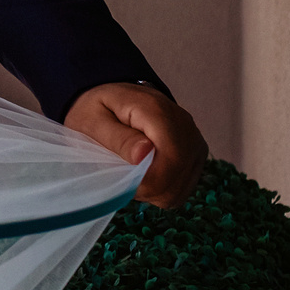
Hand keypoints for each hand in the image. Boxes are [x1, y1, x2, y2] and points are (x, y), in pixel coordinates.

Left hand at [66, 82, 204, 207]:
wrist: (115, 98)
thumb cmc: (99, 109)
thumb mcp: (93, 120)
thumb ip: (118, 138)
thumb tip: (144, 155)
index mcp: (158, 111)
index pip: (171, 158)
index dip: (150, 181)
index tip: (124, 181)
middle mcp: (185, 125)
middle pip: (178, 176)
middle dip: (148, 188)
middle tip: (122, 177)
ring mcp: (194, 141)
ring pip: (182, 187)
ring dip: (154, 191)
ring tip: (132, 174)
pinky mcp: (196, 155)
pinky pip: (184, 188)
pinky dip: (163, 191)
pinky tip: (145, 177)